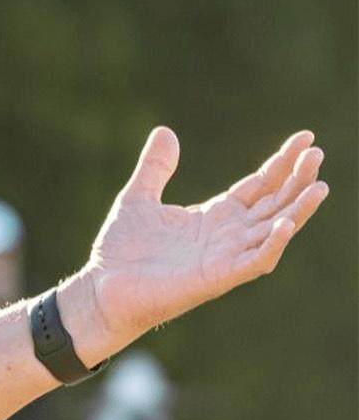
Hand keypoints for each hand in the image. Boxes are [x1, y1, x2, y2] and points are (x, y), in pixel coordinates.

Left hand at [67, 127, 327, 358]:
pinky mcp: (217, 278)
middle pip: (274, 203)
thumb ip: (155, 168)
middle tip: (317, 153)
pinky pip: (255, 261)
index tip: (305, 138)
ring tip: (318, 185)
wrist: (101, 288)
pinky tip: (285, 223)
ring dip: (298, 210)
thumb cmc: (121, 250)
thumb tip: (165, 131)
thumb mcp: (138, 198)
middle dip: (297, 180)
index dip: (281, 163)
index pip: (259, 186)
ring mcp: (226, 257)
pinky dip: (272, 244)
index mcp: (214, 216)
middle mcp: (227, 236)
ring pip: (275, 231)